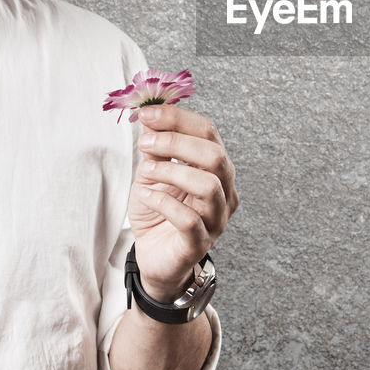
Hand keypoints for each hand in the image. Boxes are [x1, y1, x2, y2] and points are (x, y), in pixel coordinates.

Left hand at [129, 104, 238, 301]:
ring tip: (148, 170)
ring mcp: (216, 218)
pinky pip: (189, 220)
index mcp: (216, 168)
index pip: (208, 132)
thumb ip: (156, 146)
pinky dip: (164, 203)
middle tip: (145, 143)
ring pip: (208, 186)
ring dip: (173, 171)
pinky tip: (147, 196)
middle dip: (177, 142)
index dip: (178, 119)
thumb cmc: (158, 211)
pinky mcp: (200, 243)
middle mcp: (224, 191)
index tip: (147, 113)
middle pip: (215, 156)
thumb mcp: (152, 172)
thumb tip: (151, 116)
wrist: (153, 256)